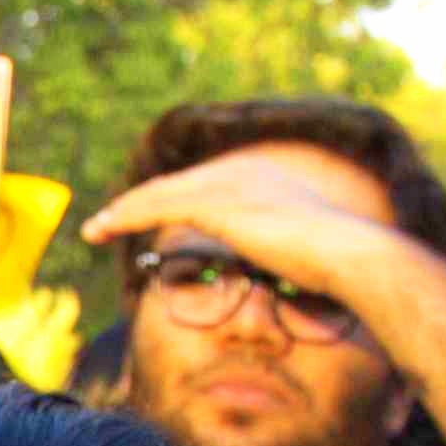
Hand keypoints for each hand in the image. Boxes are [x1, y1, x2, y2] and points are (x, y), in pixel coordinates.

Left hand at [75, 150, 405, 302]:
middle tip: (109, 224)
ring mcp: (229, 185)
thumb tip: (291, 273)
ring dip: (121, 212)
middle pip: (176, 186)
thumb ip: (286, 253)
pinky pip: (156, 205)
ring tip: (95, 230)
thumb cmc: (338, 266)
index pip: (203, 186)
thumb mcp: (305, 255)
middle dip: (139, 204)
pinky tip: (103, 228)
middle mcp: (242, 172)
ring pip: (158, 194)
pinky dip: (125, 216)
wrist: (350, 256)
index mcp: (262, 177)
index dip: (170, 201)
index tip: (148, 218)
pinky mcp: (216, 204)